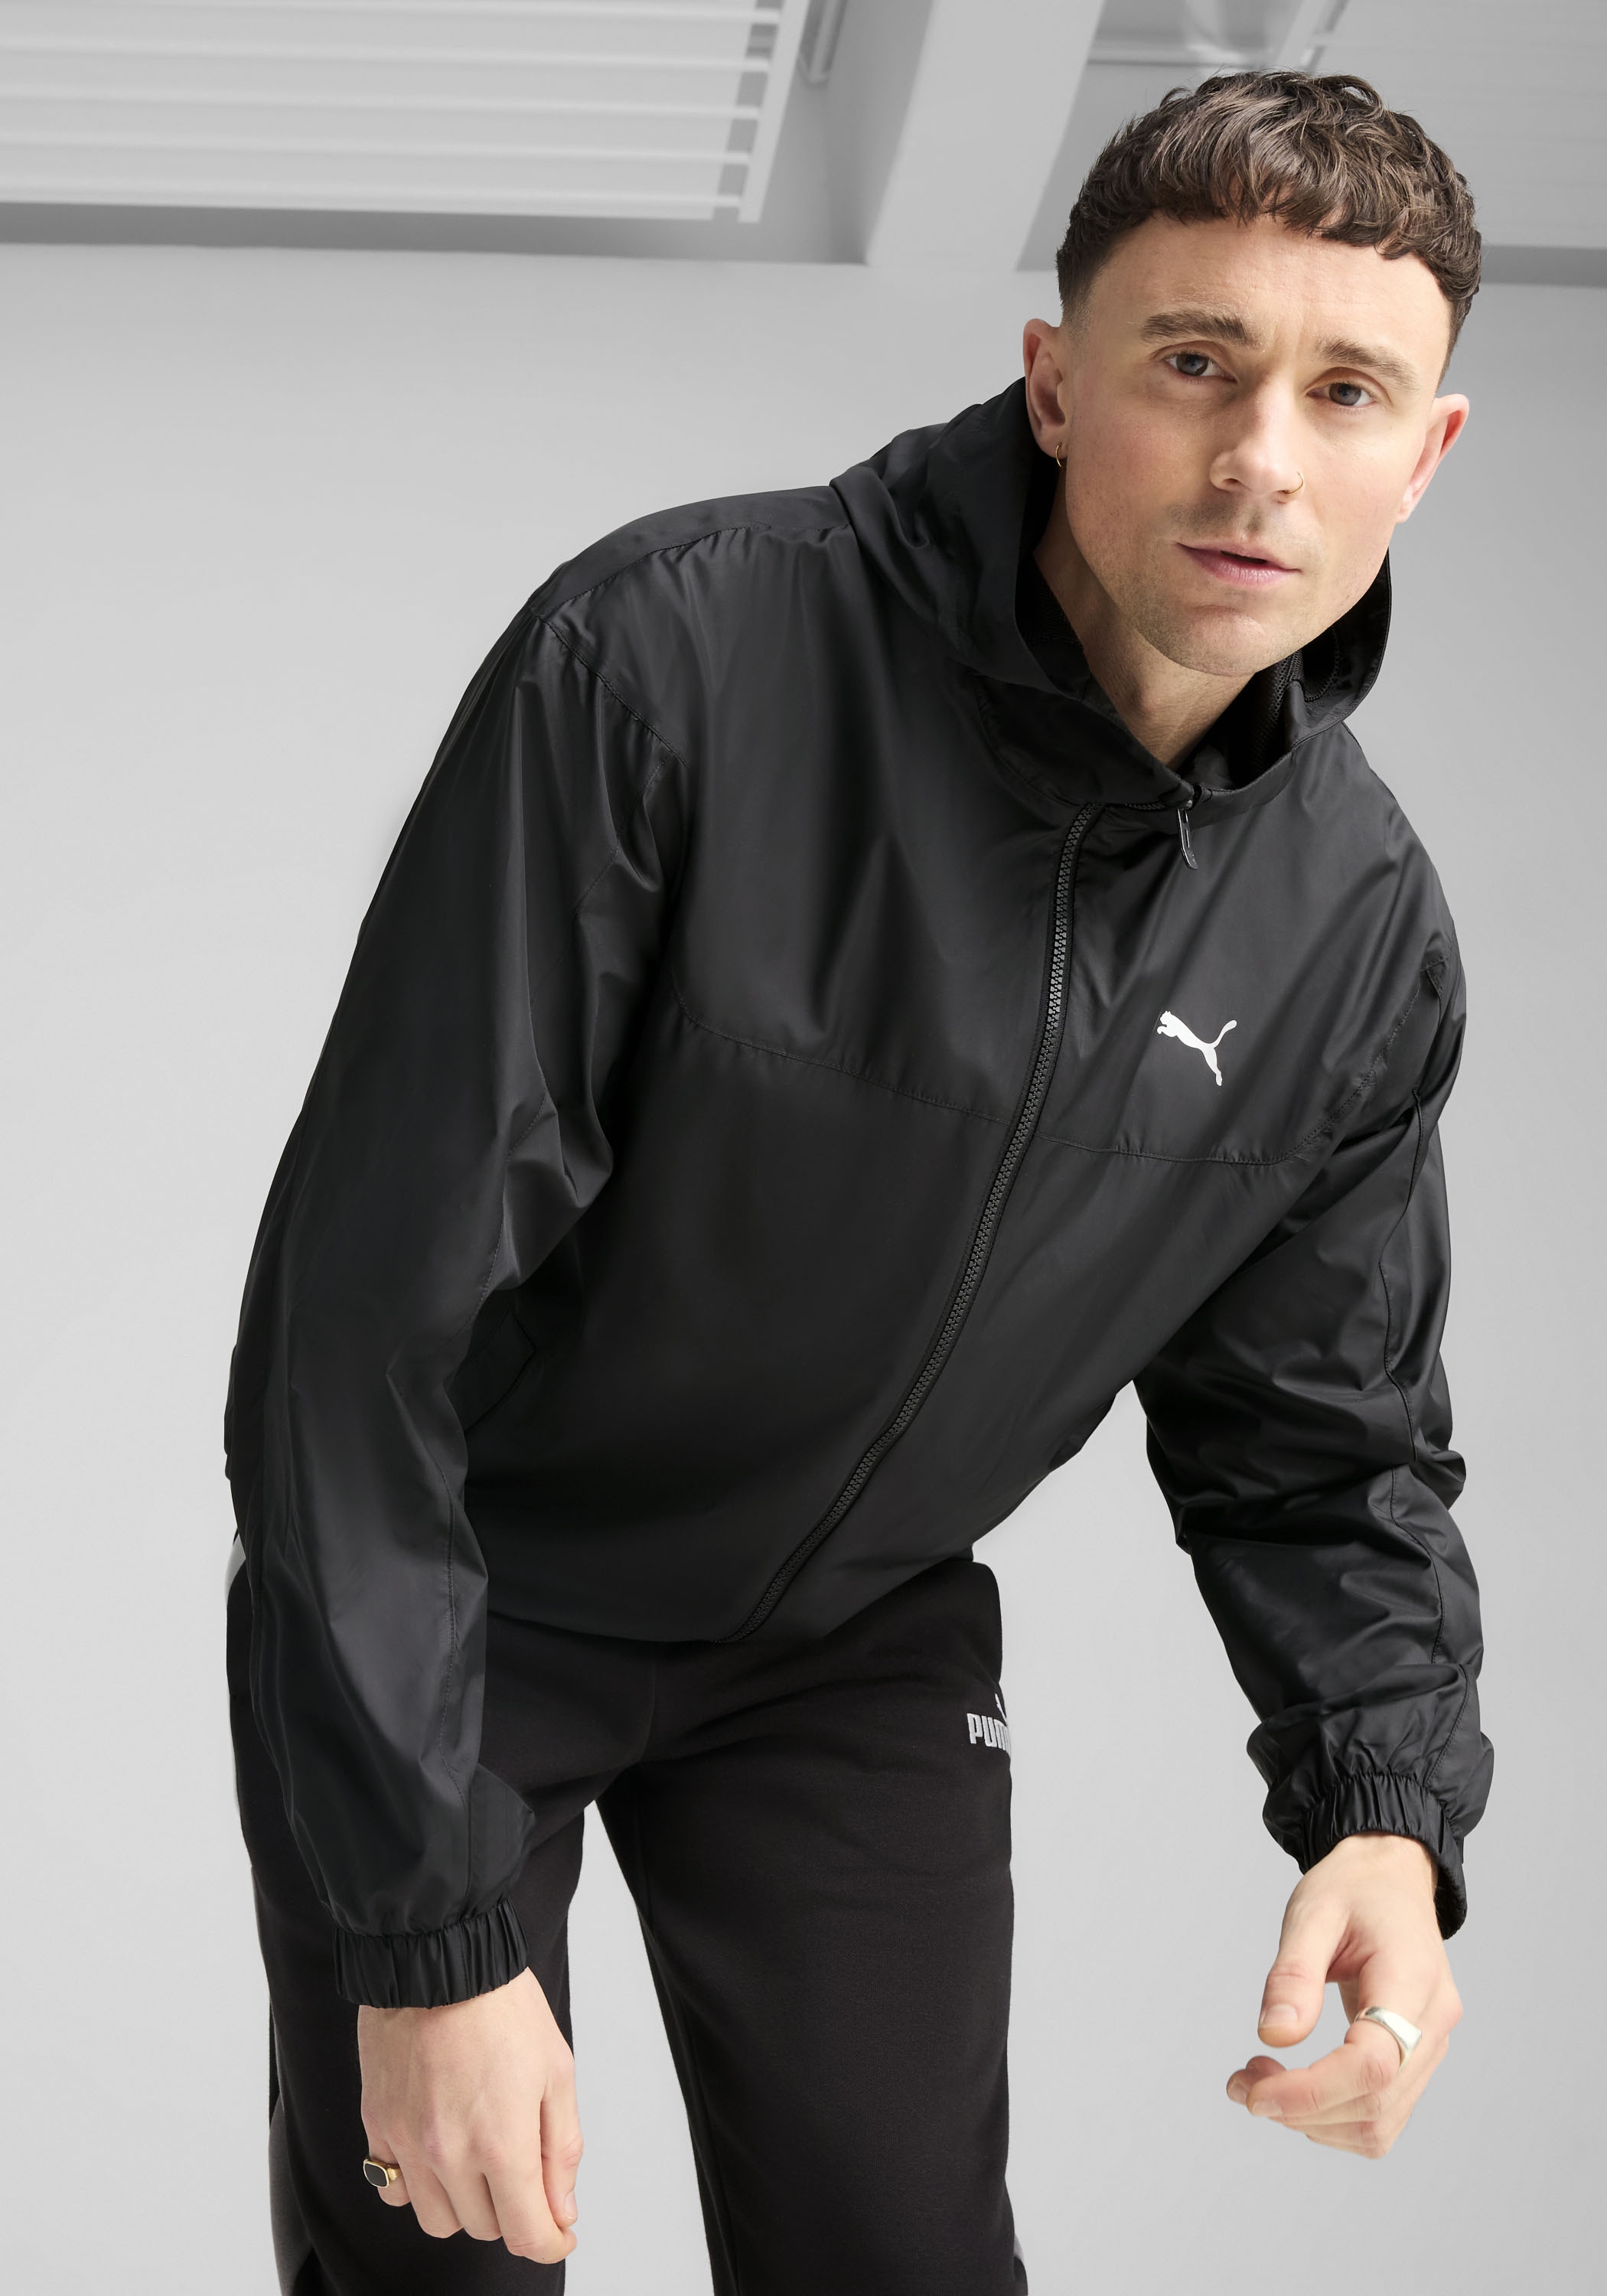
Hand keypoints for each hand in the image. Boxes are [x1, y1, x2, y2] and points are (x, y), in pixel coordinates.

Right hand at [357, 1966, 580, 2260]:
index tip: (559, 2232)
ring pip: (438, 2220)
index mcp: (502, 2141)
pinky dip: (417, 2187)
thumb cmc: (502, 2006)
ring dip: (466, 2204)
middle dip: (513, 2210)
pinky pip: (392, 2190)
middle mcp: (450, 2154)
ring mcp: (407, 2144)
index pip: (526, 2233)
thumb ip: (561, 2149)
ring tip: (480, 2159)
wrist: (438, 1959)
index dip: (551, 2241)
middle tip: (524, 2169)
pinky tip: (437, 2154)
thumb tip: (560, 2210)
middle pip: (485, 2227)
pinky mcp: (377, 2127)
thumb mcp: (556, 2070)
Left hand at [1225, 1832, 1461, 2157]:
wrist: (1391, 1880)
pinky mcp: (1416, 2059)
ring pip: (1380, 2122)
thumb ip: (1293, 1973)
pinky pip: (1382, 2114)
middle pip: (1376, 2102)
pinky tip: (1295, 2091)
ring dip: (1314, 2122)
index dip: (1313, 2091)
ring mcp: (1431, 2045)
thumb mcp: (1312, 1911)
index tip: (1255, 2092)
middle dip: (1301, 2109)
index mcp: (1412, 1978)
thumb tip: (1275, 2035)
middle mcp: (1432, 2021)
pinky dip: (1333, 2119)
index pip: (1374, 2063)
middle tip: (1242, 2085)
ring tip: (1259, 2084)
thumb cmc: (1354, 1890)